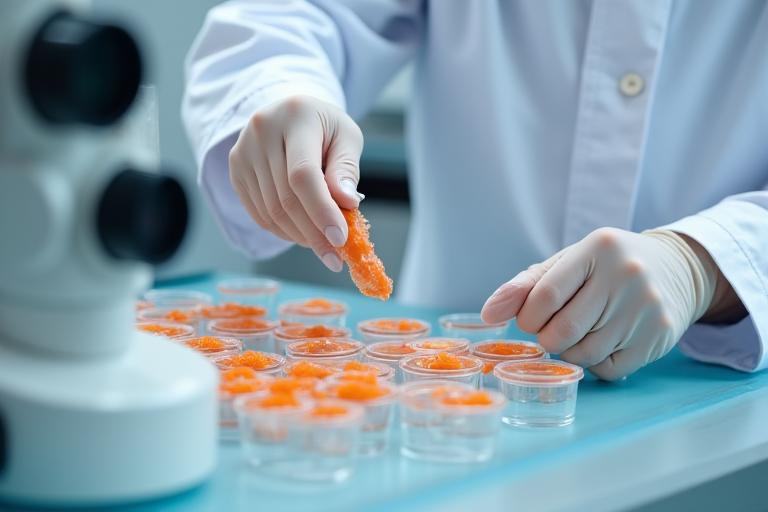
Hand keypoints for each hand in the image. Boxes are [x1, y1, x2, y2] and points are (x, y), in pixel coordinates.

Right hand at [228, 95, 364, 271]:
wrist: (289, 113)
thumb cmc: (325, 128)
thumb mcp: (347, 137)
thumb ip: (347, 169)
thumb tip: (347, 204)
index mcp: (296, 116)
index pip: (303, 174)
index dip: (321, 210)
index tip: (340, 238)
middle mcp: (262, 131)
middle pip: (286, 198)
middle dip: (313, 233)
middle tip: (335, 257)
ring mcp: (243, 152)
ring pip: (271, 211)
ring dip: (300, 236)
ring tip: (323, 245)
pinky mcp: (235, 171)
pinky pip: (259, 214)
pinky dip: (283, 231)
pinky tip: (303, 234)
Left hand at [481, 228, 720, 379]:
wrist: (675, 269)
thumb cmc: (605, 267)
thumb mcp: (566, 263)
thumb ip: (524, 286)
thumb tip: (488, 314)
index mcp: (597, 249)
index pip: (544, 297)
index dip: (527, 318)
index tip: (530, 318)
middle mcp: (627, 275)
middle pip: (563, 331)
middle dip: (546, 338)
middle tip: (551, 329)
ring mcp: (647, 308)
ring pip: (585, 354)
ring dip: (569, 352)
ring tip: (576, 334)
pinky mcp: (659, 337)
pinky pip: (609, 369)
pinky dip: (595, 363)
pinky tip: (601, 342)